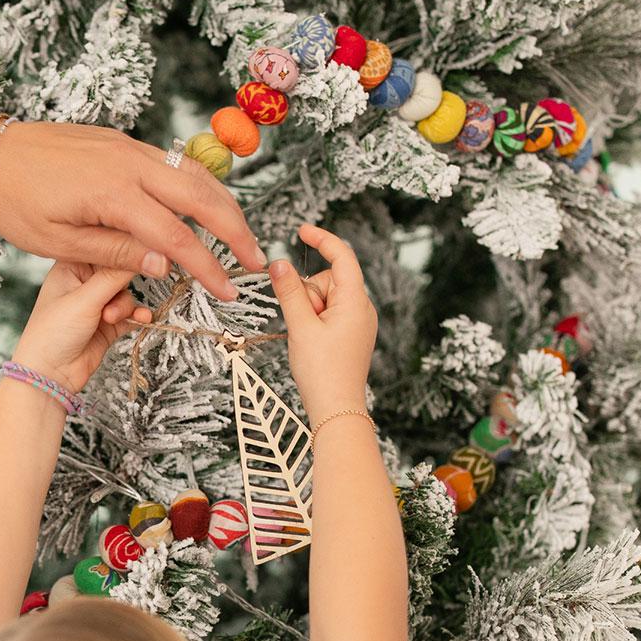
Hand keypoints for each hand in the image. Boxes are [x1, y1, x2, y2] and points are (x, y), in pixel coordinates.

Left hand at [0, 113, 264, 304]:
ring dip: (223, 204)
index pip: (177, 237)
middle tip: (255, 261)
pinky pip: (172, 163)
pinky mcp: (121, 143)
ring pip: (194, 173)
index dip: (208, 267)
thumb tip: (167, 265)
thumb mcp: (60, 243)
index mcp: (113, 193)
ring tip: (240, 235)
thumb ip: (117, 253)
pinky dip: (198, 186)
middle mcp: (129, 163)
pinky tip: (206, 206)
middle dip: (235, 230)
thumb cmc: (13, 202)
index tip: (229, 291)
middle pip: (202, 196)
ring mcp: (128, 147)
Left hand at [10, 263, 151, 395]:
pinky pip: (131, 314)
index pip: (104, 248)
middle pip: (120, 271)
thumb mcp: (85, 299)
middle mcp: (84, 281)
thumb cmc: (53, 333)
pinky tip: (142, 320)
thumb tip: (145, 252)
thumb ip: (116, 275)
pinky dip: (137, 317)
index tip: (147, 252)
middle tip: (121, 293)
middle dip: (124, 285)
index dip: (125, 250)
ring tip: (110, 319)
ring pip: (127, 294)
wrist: (49, 376)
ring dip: (125, 307)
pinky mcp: (108, 324)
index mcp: (71, 265)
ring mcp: (97, 303)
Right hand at [268, 225, 377, 424]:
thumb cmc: (323, 373)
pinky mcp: (351, 335)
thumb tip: (279, 263)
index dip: (322, 239)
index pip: (342, 256)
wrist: (336, 410)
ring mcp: (358, 323)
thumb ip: (289, 291)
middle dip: (308, 294)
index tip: (302, 231)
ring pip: (325, 299)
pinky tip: (312, 343)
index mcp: (355, 301)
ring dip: (309, 311)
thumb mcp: (300, 327)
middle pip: (328, 280)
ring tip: (308, 338)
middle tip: (302, 322)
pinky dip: (314, 321)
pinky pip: (328, 315)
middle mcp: (362, 309)